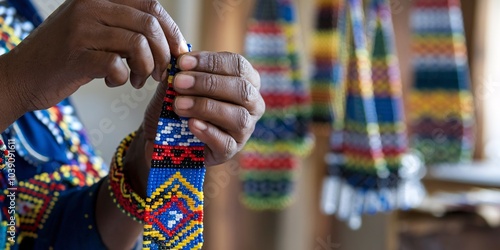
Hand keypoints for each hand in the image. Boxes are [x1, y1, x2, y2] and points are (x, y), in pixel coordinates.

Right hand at [0, 0, 186, 113]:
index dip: (171, 31)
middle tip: (160, 73)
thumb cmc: (70, 56)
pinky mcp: (75, 54)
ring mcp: (81, 28)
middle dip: (163, 54)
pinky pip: (117, 66)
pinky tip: (113, 82)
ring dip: (146, 69)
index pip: (151, 5)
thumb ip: (129, 28)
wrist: (25, 74)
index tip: (178, 52)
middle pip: (149, 24)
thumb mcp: (98, 30)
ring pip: (138, 44)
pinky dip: (123, 79)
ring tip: (137, 80)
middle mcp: (90, 5)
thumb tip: (174, 43)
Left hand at [124, 51, 264, 196]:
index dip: (211, 61)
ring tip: (179, 105)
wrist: (164, 137)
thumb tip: (180, 54)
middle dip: (208, 83)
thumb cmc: (179, 104)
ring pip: (237, 117)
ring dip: (205, 107)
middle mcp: (252, 104)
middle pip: (242, 90)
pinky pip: (226, 142)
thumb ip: (181, 71)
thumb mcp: (177, 84)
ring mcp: (245, 129)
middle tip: (178, 82)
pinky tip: (190, 124)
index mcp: (245, 80)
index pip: (238, 65)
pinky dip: (208, 132)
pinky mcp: (232, 150)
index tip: (183, 62)